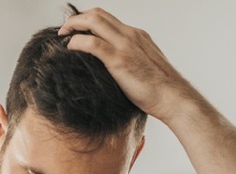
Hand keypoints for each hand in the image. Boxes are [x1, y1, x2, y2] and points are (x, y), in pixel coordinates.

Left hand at [58, 8, 197, 124]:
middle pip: (98, 14)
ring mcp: (125, 45)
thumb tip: (112, 72)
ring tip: (62, 38)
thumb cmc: (159, 90)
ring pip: (94, 21)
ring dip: (73, 26)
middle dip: (77, 19)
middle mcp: (130, 35)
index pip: (108, 19)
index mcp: (137, 36)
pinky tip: (69, 50)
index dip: (89, 21)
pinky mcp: (119, 59)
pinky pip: (92, 43)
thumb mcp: (143, 68)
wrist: (173, 97)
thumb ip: (128, 62)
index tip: (76, 31)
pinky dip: (77, 42)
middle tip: (64, 32)